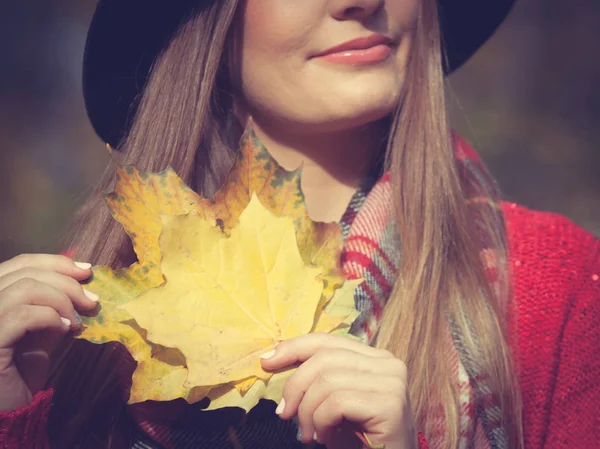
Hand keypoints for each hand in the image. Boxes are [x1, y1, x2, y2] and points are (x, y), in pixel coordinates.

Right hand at [0, 254, 97, 410]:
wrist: (10, 411)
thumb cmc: (21, 372)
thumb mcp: (41, 330)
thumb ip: (51, 305)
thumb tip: (80, 281)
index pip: (20, 263)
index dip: (55, 262)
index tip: (86, 271)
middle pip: (25, 272)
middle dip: (66, 281)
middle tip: (92, 301)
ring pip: (24, 288)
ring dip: (61, 299)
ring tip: (78, 319)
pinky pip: (21, 315)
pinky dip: (49, 316)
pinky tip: (65, 329)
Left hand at [260, 333, 417, 448]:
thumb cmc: (359, 439)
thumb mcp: (333, 401)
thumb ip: (316, 378)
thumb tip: (272, 358)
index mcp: (374, 357)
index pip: (328, 341)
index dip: (294, 347)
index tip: (266, 361)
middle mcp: (388, 363)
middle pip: (324, 358)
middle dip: (295, 386)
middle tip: (284, 414)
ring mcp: (392, 382)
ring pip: (327, 381)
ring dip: (307, 411)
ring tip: (308, 434)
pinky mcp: (390, 405)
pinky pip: (337, 403)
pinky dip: (321, 422)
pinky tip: (324, 437)